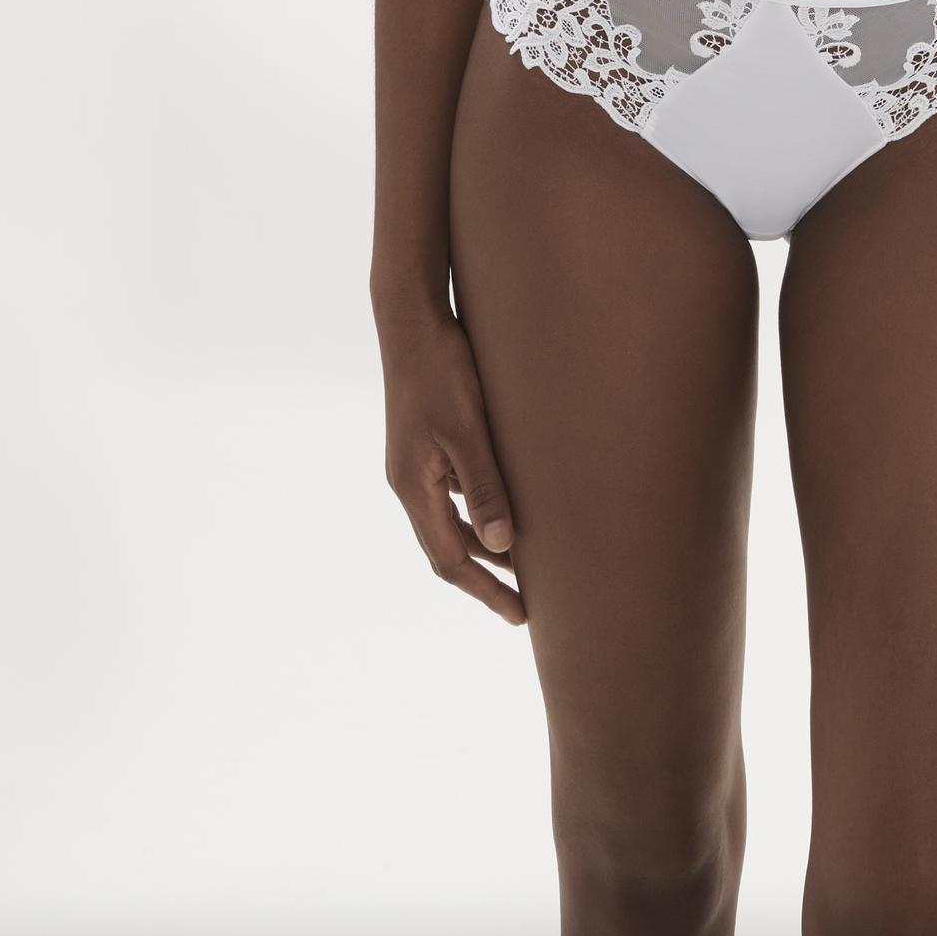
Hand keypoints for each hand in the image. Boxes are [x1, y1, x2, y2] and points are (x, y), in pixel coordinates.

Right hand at [379, 303, 524, 627]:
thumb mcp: (467, 430)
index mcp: (413, 487)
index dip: (484, 590)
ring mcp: (416, 463)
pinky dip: (481, 509)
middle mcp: (409, 482)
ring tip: (527, 562)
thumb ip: (484, 487)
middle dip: (485, 577)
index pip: (449, 559)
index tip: (517, 615)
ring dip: (485, 543)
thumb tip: (502, 547)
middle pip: (447, 546)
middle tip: (524, 603)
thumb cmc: (441, 371)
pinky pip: (454, 492)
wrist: (412, 319)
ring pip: (452, 519)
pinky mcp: (426, 442)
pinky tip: (510, 505)